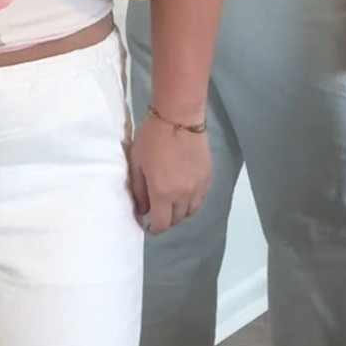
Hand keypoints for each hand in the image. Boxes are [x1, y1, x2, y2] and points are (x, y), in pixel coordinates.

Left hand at [128, 111, 212, 235]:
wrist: (178, 116)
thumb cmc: (152, 138)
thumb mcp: (136, 164)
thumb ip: (138, 191)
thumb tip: (143, 210)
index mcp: (163, 193)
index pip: (162, 224)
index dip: (154, 229)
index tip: (149, 226)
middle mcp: (184, 194)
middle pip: (177, 219)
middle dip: (167, 219)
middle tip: (158, 211)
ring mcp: (199, 186)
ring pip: (191, 211)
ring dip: (180, 211)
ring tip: (172, 203)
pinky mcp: (208, 176)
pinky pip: (201, 198)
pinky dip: (192, 200)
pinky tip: (185, 192)